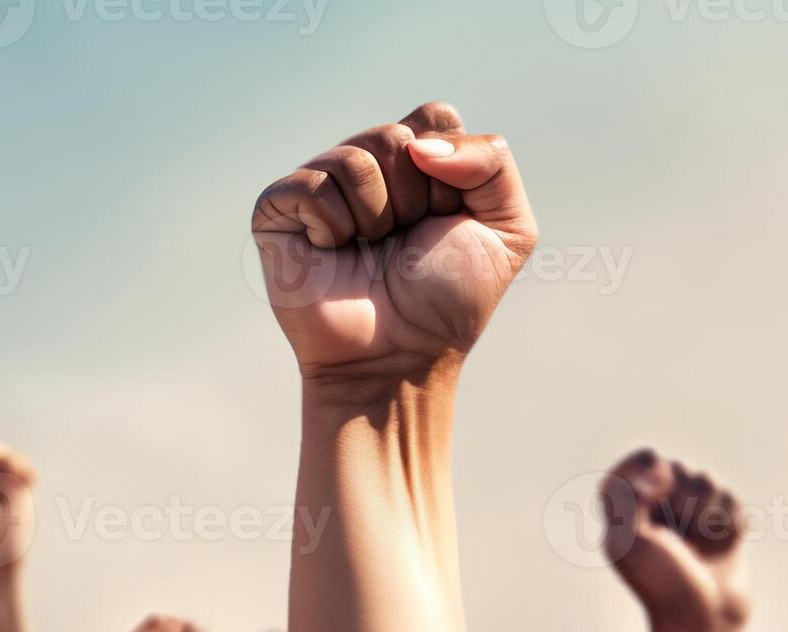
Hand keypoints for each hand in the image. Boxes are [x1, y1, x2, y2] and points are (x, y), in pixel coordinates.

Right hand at [250, 102, 537, 386]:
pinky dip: (332, 226)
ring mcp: (319, 185)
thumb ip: (492, 161)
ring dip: (375, 218)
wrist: (397, 357)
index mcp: (416, 162)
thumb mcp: (509, 228)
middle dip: (413, 198)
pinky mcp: (277, 209)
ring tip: (368, 253)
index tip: (445, 219)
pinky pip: (311, 186)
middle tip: (403, 244)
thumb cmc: (447, 300)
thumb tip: (419, 146)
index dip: (450, 171)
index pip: (433, 118)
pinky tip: (332, 253)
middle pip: (395, 136)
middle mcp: (366, 167)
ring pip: (354, 160)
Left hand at [597, 450, 749, 631]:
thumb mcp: (628, 543)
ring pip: (707, 482)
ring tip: (700, 545)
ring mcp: (692, 520)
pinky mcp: (723, 529)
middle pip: (676, 469)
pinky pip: (732, 500)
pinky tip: (722, 547)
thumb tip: (653, 461)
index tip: (656, 480)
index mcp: (626, 514)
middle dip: (683, 495)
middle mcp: (657, 513)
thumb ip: (625, 496)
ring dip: (707, 511)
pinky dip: (730, 521)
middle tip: (680, 532)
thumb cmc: (662, 588)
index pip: (638, 463)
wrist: (707, 626)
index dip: (648, 466)